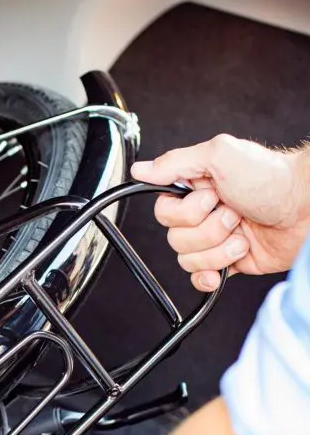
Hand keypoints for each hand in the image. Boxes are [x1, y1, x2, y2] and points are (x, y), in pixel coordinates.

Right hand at [131, 134, 309, 290]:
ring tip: (242, 233)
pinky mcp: (229, 262)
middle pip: (175, 239)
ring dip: (218, 249)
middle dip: (207, 230)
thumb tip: (141, 169)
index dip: (184, 212)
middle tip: (234, 213)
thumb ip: (175, 162)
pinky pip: (201, 278)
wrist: (307, 208)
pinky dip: (210, 276)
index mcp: (196, 189)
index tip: (210, 198)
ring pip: (189, 260)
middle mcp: (203, 215)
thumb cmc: (272, 178)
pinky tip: (222, 270)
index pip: (163, 212)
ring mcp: (215, 240)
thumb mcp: (220, 156)